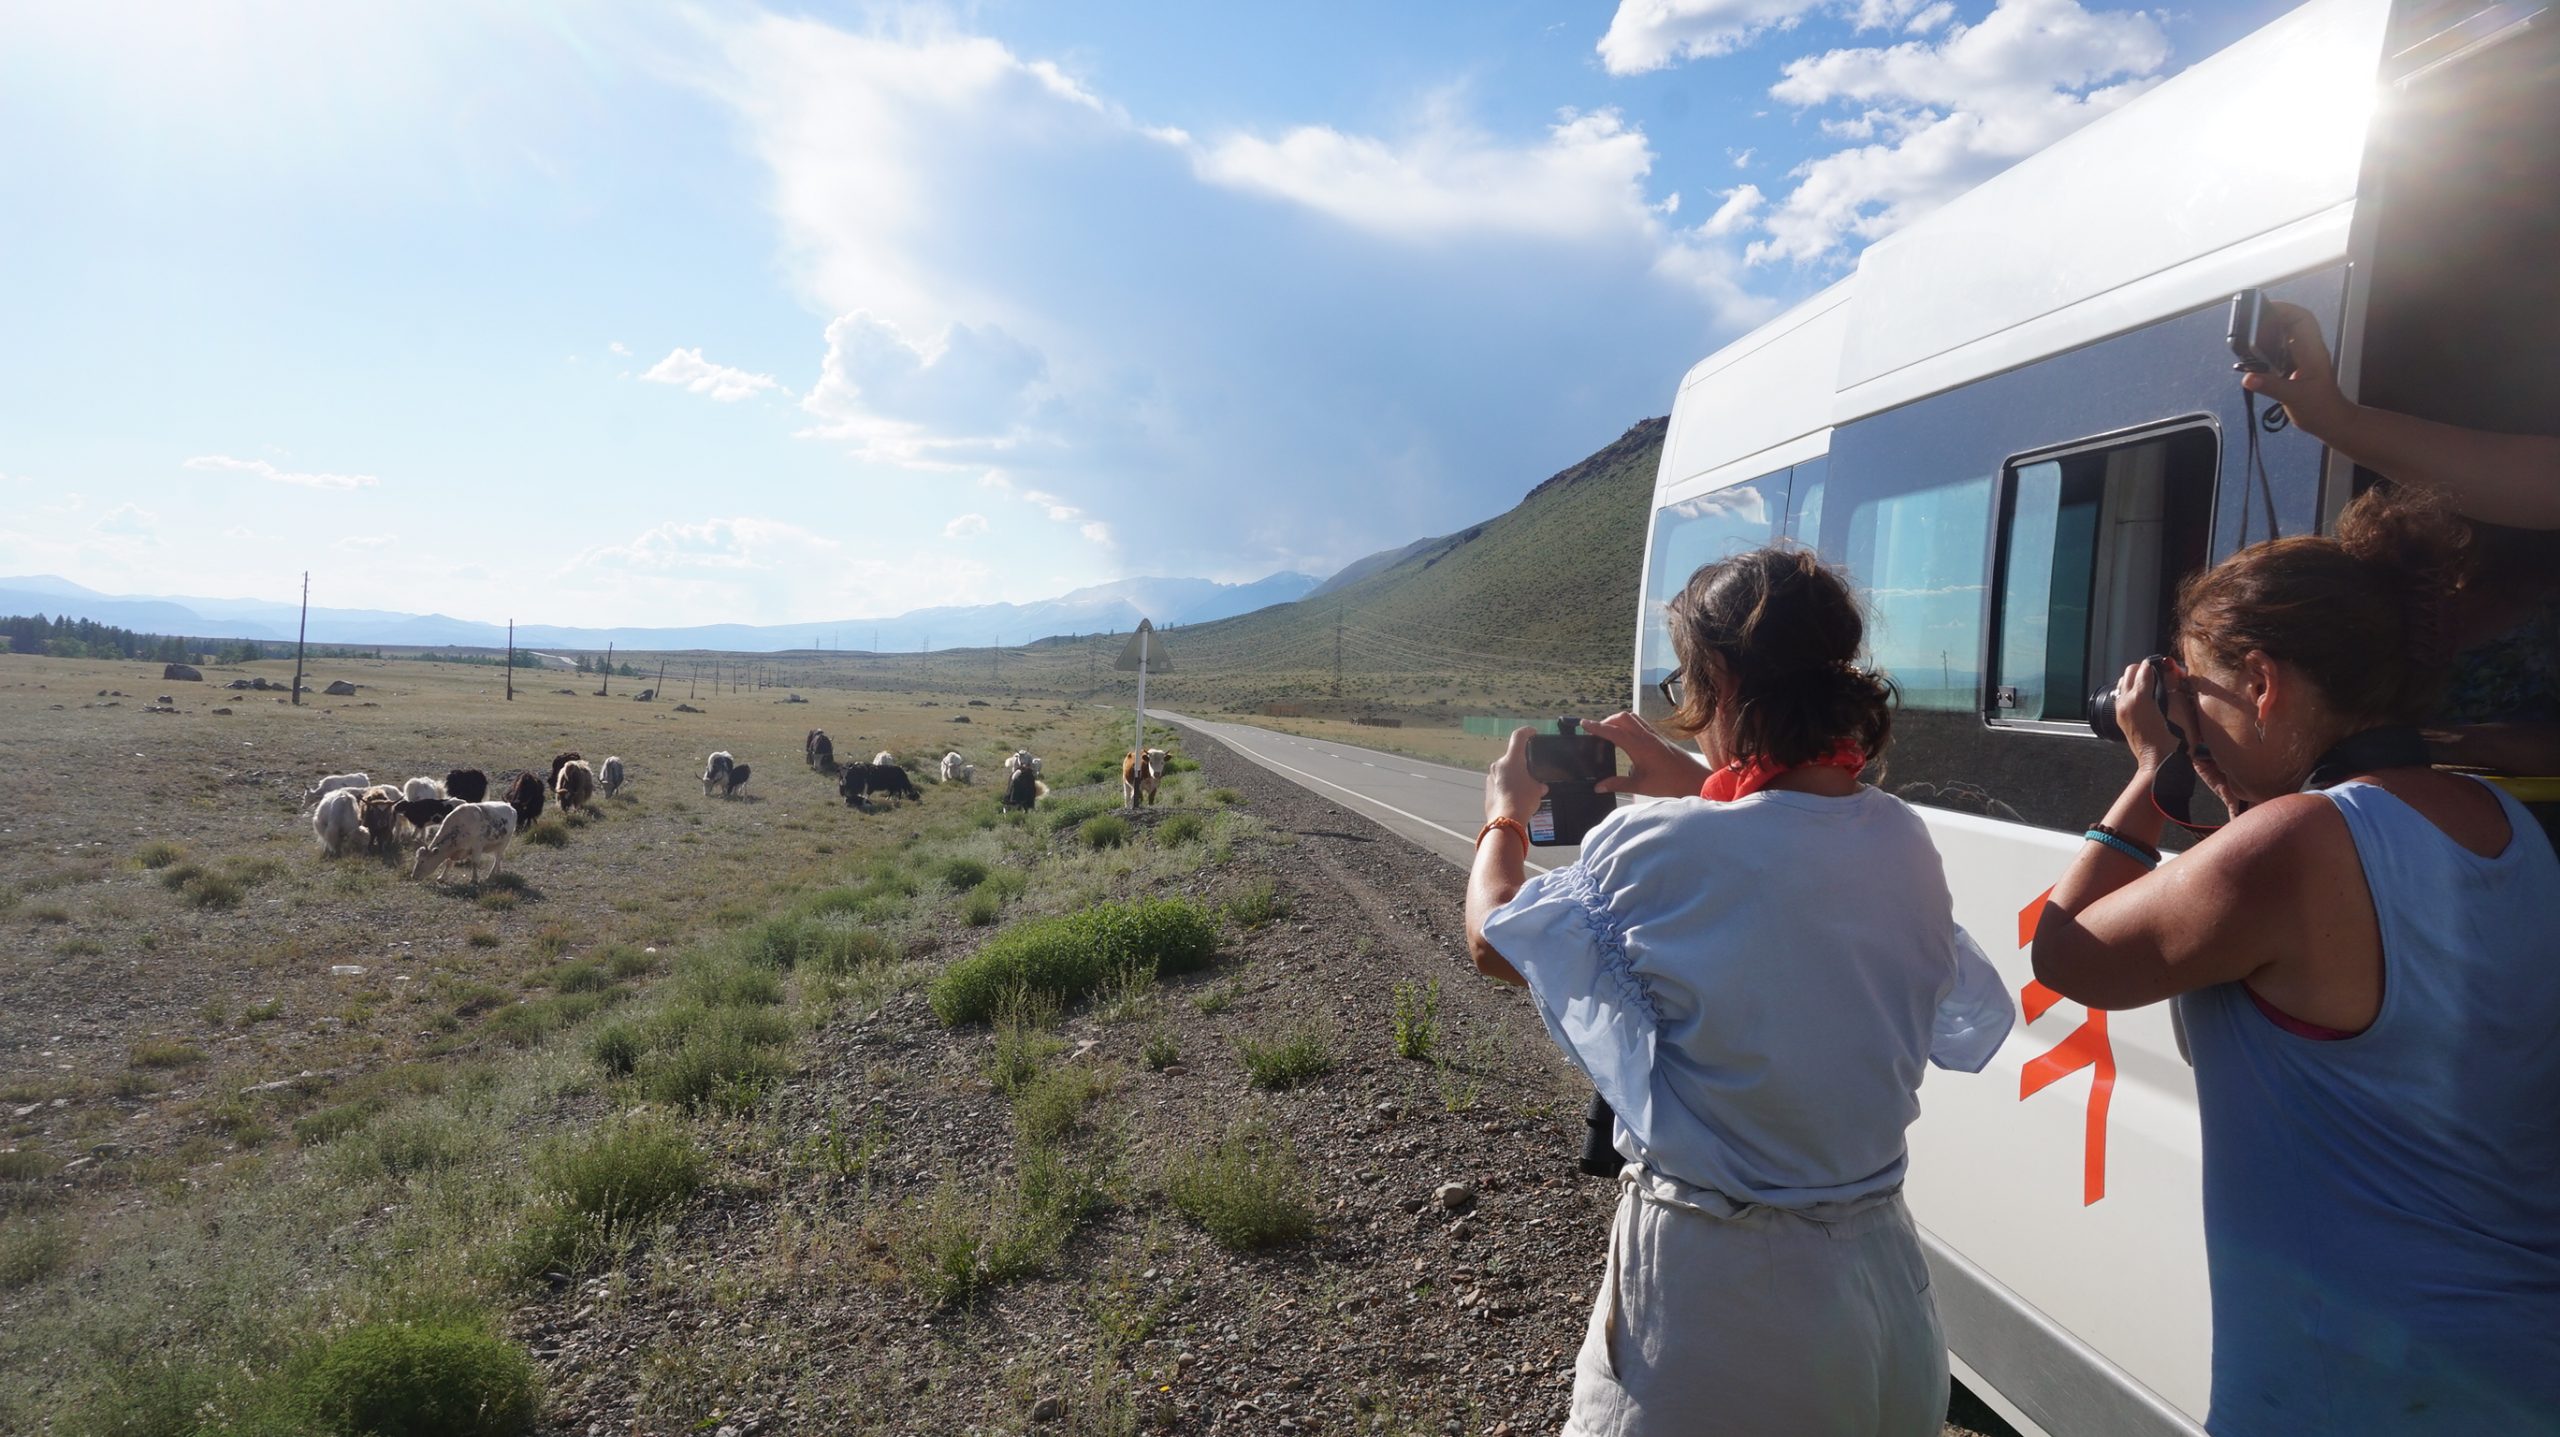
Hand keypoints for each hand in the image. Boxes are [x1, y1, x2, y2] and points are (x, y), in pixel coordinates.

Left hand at [1484, 727, 1546, 825]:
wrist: (1506, 821)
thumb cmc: (1523, 801)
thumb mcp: (1537, 790)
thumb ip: (1538, 784)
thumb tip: (1540, 786)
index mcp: (1512, 759)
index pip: (1519, 737)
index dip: (1527, 731)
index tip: (1532, 732)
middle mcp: (1499, 765)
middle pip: (1512, 757)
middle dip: (1522, 764)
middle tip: (1532, 773)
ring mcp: (1490, 776)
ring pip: (1504, 771)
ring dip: (1513, 776)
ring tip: (1524, 789)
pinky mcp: (1487, 788)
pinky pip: (1499, 782)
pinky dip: (1506, 786)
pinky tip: (1515, 797)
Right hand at [1581, 710, 1712, 798]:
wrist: (1694, 779)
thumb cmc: (1669, 783)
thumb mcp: (1640, 786)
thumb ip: (1617, 784)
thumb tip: (1597, 787)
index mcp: (1639, 747)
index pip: (1613, 732)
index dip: (1597, 727)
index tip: (1584, 723)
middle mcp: (1646, 736)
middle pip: (1622, 718)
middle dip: (1607, 721)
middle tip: (1596, 731)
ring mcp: (1654, 735)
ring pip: (1632, 718)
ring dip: (1618, 720)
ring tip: (1609, 732)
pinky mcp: (1660, 737)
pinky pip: (1640, 723)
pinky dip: (1629, 724)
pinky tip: (1627, 737)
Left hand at [2112, 658, 2182, 774]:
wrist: (2161, 764)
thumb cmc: (2176, 741)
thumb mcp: (2182, 709)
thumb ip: (2174, 685)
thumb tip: (2171, 669)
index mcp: (2139, 697)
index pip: (2145, 667)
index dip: (2159, 665)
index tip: (2170, 668)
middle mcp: (2125, 702)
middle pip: (2130, 671)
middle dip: (2145, 670)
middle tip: (2162, 676)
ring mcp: (2121, 711)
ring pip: (2123, 683)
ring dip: (2136, 680)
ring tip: (2155, 688)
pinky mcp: (2122, 720)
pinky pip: (2123, 697)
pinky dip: (2132, 692)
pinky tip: (2148, 700)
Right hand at [2240, 300, 2351, 438]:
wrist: (2331, 421)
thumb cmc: (2321, 410)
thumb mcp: (2294, 398)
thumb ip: (2271, 386)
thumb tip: (2248, 377)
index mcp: (2312, 352)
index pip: (2302, 319)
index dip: (2285, 309)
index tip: (2264, 310)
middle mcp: (2308, 351)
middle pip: (2293, 322)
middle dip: (2273, 317)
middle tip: (2252, 323)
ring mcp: (2303, 358)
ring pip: (2287, 335)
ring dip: (2269, 332)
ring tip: (2250, 338)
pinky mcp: (2296, 367)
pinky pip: (2281, 349)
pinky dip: (2268, 348)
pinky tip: (2256, 358)